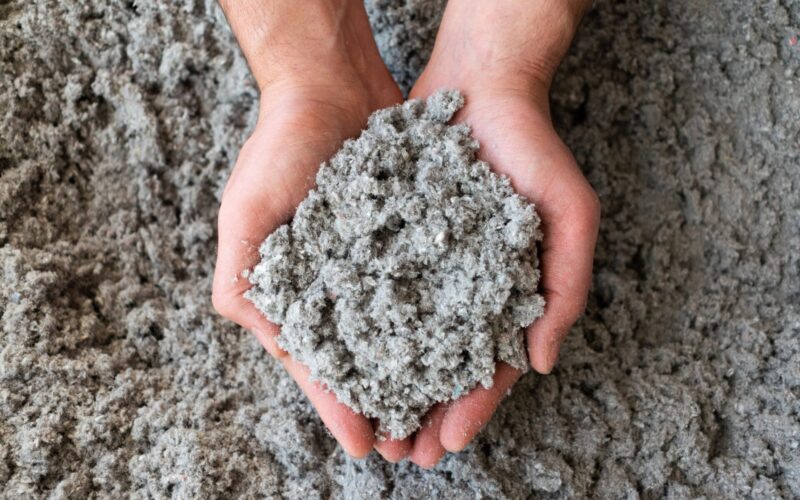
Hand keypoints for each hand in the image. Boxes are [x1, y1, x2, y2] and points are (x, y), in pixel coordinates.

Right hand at [213, 0, 402, 457]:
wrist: (330, 86)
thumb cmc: (280, 148)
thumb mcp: (247, 214)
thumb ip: (245, 281)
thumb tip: (265, 341)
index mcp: (292, 291)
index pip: (316, 360)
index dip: (337, 403)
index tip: (366, 444)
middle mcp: (335, 284)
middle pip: (362, 357)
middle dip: (383, 401)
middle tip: (412, 446)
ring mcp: (373, 263)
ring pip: (400, 330)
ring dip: (417, 372)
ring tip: (442, 412)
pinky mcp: (408, 238)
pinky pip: (429, 285)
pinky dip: (443, 316)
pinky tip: (464, 345)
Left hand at [394, 0, 599, 466]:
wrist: (481, 86)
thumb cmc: (535, 150)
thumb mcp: (571, 214)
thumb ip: (566, 286)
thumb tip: (541, 363)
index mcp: (509, 293)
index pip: (492, 365)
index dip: (474, 406)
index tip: (448, 441)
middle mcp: (464, 288)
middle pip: (443, 363)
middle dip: (426, 410)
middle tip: (402, 453)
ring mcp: (427, 265)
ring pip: (405, 337)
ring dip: (390, 383)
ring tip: (371, 424)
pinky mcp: (390, 239)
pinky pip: (374, 288)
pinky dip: (362, 324)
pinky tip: (345, 355)